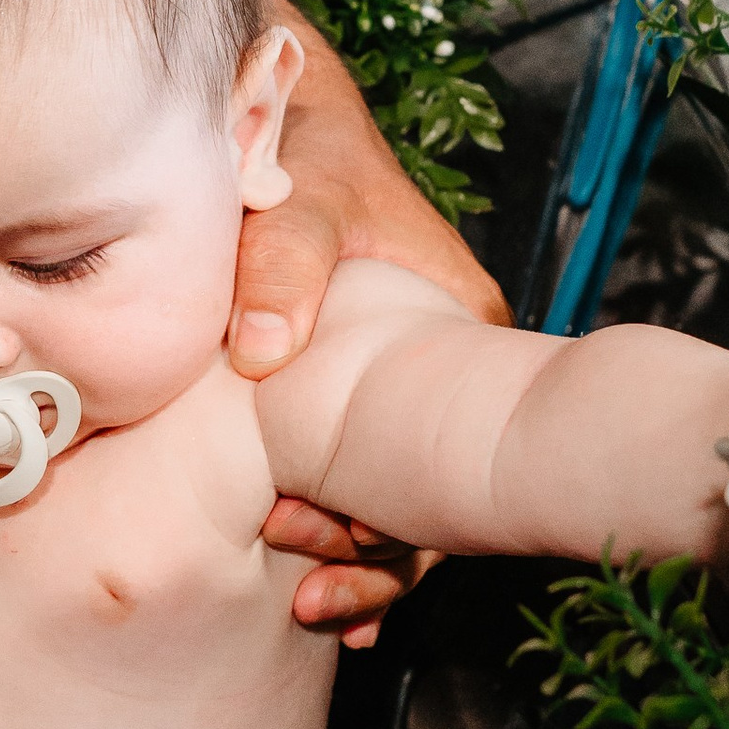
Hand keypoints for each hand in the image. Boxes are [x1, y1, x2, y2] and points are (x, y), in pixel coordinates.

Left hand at [235, 0, 503, 641]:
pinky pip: (364, 485)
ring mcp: (407, 401)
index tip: (347, 536)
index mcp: (465, 331)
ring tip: (310, 606)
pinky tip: (316, 605)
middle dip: (382, 551)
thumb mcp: (302, 194)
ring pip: (404, 502)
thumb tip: (262, 354)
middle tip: (312, 584)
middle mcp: (449, 378)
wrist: (275, 122)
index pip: (466, 448)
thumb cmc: (305, 156)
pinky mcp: (360, 409)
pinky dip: (343, 538)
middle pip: (439, 492)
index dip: (417, 510)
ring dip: (361, 560)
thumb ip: (284, 260)